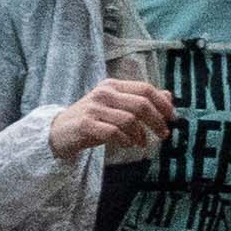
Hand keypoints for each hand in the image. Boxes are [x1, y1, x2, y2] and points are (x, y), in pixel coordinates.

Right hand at [51, 78, 173, 160]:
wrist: (58, 132)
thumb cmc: (92, 120)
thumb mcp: (116, 107)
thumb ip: (140, 100)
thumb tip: (168, 95)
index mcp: (113, 85)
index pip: (145, 89)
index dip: (162, 104)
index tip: (173, 118)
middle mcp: (104, 93)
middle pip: (141, 104)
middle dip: (157, 121)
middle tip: (164, 134)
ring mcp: (94, 108)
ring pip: (129, 119)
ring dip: (141, 134)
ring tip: (141, 143)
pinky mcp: (86, 124)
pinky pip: (114, 132)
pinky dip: (125, 140)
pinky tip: (127, 145)